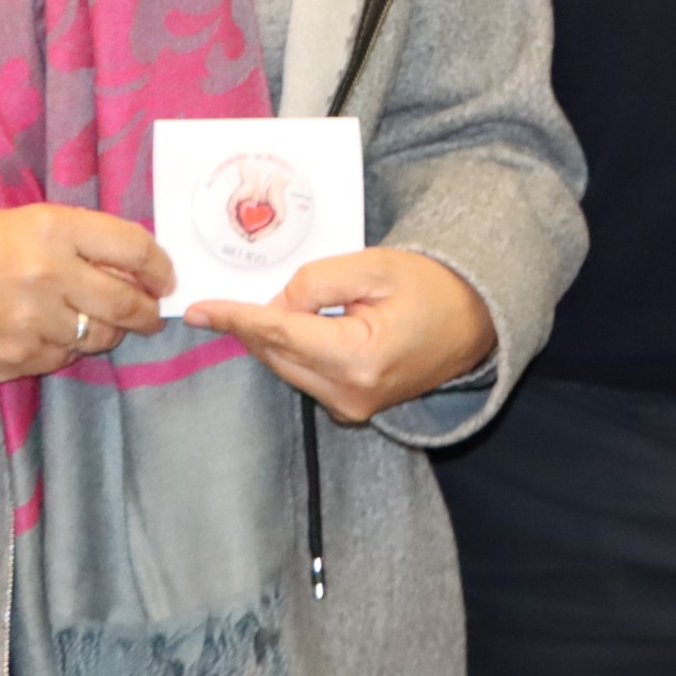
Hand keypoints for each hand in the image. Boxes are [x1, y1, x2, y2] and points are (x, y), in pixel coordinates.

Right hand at [0, 203, 171, 381]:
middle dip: (147, 313)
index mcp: (56, 231)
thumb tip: (144, 271)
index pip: (134, 249)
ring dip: (107, 332)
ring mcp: (30, 322)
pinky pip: (61, 359)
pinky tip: (49, 333)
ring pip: (98, 338)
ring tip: (97, 323)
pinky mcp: (14, 359)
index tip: (165, 279)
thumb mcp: (38, 223)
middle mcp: (47, 276)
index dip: (160, 268)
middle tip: (150, 314)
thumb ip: (89, 241)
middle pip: (125, 303)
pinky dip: (65, 348)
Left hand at [187, 247, 497, 423]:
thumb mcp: (376, 266)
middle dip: (248, 327)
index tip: (198, 310)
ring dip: (269, 340)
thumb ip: (317, 282)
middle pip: (276, 355)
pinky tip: (287, 329)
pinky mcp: (353, 409)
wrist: (477, 321)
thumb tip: (276, 305)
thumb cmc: (433, 286)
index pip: (279, 334)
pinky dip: (290, 353)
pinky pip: (304, 377)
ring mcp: (352, 408)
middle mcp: (350, 394)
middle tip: (221, 302)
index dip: (235, 319)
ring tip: (255, 311)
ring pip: (286, 369)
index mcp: (358, 358)